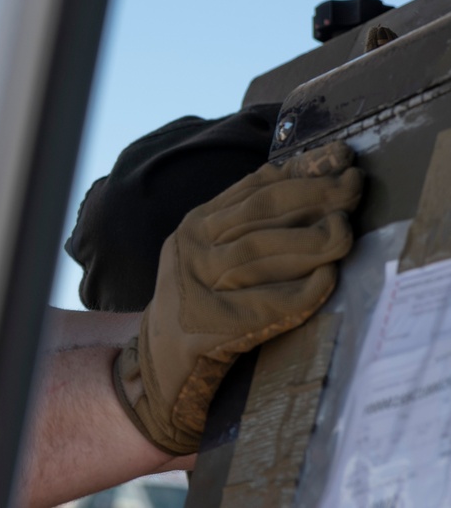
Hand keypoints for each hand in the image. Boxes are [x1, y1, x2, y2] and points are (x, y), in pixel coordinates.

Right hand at [114, 141, 362, 454]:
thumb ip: (247, 218)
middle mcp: (193, 247)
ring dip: (308, 239)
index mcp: (196, 224)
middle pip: (260, 212)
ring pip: (259, 251)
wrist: (164, 361)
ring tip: (343, 232)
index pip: (254, 188)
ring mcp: (199, 285)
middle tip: (353, 189)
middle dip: (313, 196)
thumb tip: (311, 176)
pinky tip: (326, 279)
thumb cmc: (203, 300)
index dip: (301, 171)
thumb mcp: (212, 249)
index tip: (341, 158)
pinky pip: (265, 302)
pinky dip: (300, 290)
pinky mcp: (213, 325)